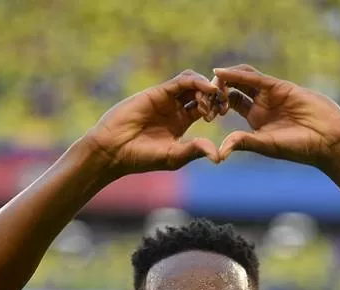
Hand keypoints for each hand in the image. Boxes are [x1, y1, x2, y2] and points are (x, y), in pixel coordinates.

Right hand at [87, 70, 220, 175]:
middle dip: (216, 95)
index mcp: (182, 124)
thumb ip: (195, 151)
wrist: (114, 149)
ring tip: (214, 97)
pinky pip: (182, 81)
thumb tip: (218, 156)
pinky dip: (196, 82)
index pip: (206, 108)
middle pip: (202, 92)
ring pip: (194, 83)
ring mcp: (167, 99)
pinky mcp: (158, 92)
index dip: (217, 106)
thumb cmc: (142, 158)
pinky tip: (206, 89)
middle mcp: (176, 108)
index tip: (225, 112)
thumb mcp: (174, 157)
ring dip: (207, 87)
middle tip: (223, 104)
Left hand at [212, 64, 339, 166]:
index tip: (202, 112)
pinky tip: (221, 73)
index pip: (229, 105)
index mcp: (254, 122)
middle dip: (216, 90)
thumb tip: (219, 153)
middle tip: (202, 96)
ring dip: (224, 80)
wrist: (327, 139)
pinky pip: (255, 78)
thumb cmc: (299, 148)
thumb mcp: (266, 145)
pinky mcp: (279, 87)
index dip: (214, 105)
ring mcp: (270, 94)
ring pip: (242, 80)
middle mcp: (260, 105)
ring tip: (209, 84)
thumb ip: (244, 143)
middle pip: (232, 89)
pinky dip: (237, 75)